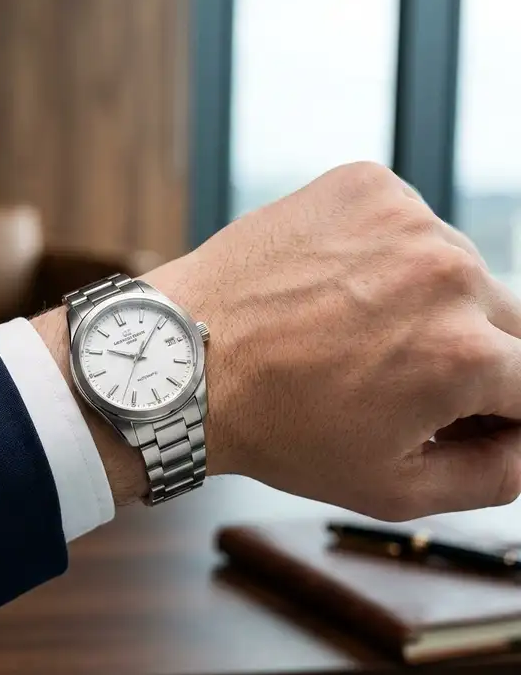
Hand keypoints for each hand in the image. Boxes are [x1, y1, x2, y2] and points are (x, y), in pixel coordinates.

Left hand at [35, 162, 520, 516]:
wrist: (185, 360)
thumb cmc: (276, 429)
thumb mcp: (389, 488)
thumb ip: (492, 476)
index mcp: (464, 357)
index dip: (505, 408)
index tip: (466, 412)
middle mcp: (448, 274)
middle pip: (507, 322)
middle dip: (468, 355)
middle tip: (397, 375)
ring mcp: (405, 219)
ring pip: (457, 269)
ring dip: (427, 302)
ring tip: (351, 332)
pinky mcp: (365, 186)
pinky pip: (408, 226)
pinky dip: (387, 257)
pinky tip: (335, 289)